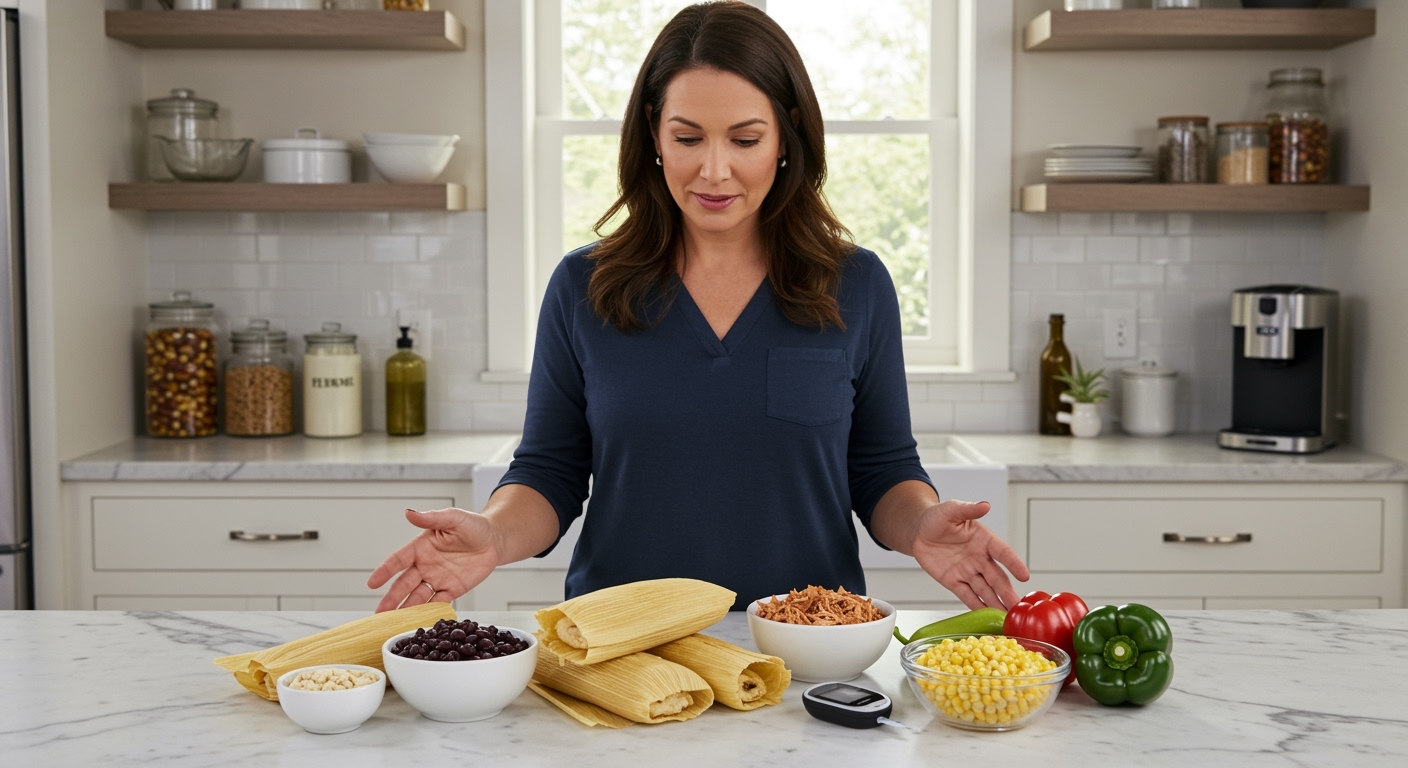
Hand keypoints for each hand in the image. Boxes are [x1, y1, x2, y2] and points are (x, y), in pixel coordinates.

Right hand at [367, 508, 500, 612]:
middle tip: (380, 612)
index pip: (398, 560)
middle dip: (391, 598)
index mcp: (421, 547)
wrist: (494, 540)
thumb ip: (432, 517)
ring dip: (406, 608)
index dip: (384, 571)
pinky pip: (439, 602)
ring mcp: (438, 579)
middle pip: (404, 584)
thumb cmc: (473, 525)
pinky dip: (429, 611)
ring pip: (418, 596)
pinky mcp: (453, 590)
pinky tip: (420, 620)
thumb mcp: (453, 518)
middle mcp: (425, 565)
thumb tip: (409, 512)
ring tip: (394, 621)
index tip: (372, 583)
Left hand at [910, 499, 1029, 610]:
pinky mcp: (954, 581)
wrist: (918, 531)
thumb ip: (968, 509)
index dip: (1013, 563)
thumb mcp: (950, 510)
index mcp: (983, 539)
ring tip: (1007, 616)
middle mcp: (979, 558)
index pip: (1002, 552)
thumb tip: (985, 505)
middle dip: (1007, 592)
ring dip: (996, 603)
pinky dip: (977, 605)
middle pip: (997, 577)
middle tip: (1017, 606)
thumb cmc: (936, 518)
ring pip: (985, 590)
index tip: (1024, 575)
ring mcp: (968, 571)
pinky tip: (987, 616)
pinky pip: (967, 595)